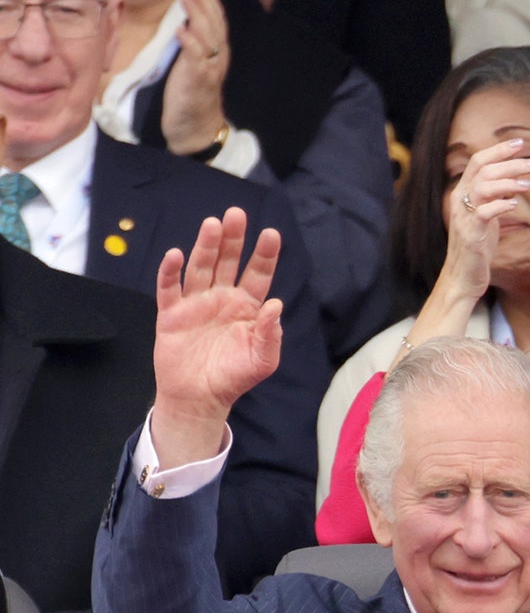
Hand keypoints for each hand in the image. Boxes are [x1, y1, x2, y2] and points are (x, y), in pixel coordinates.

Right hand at [150, 207, 283, 464]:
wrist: (199, 398)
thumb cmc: (233, 378)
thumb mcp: (262, 361)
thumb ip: (271, 334)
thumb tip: (276, 304)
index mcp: (247, 307)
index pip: (258, 274)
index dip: (264, 254)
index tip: (271, 233)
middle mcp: (222, 298)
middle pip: (227, 262)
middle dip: (232, 239)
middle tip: (236, 214)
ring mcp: (196, 303)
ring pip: (200, 267)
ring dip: (205, 246)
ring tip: (212, 225)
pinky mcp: (171, 314)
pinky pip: (169, 288)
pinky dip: (171, 271)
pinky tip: (177, 255)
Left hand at [162, 0, 230, 155]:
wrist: (195, 128)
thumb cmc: (190, 94)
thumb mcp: (193, 63)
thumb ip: (192, 42)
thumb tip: (184, 19)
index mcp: (217, 51)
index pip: (216, 19)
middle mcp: (218, 57)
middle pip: (214, 23)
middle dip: (203, 0)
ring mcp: (210, 68)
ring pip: (207, 37)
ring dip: (197, 15)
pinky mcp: (198, 81)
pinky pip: (196, 59)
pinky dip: (190, 43)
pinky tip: (182, 30)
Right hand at [434, 138, 529, 305]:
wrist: (463, 278)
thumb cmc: (477, 248)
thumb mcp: (487, 218)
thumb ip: (495, 199)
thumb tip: (513, 182)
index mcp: (464, 193)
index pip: (479, 162)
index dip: (499, 150)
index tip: (521, 143)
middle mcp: (460, 200)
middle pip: (483, 169)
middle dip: (510, 162)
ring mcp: (464, 217)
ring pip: (483, 186)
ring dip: (508, 181)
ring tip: (528, 184)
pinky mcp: (470, 234)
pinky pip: (484, 213)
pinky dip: (500, 205)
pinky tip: (515, 204)